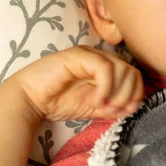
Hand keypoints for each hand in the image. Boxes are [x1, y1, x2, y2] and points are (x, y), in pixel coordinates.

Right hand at [8, 46, 143, 121]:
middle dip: (127, 95)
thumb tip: (133, 108)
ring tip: (102, 106)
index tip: (126, 111)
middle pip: (130, 71)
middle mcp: (99, 57)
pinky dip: (105, 87)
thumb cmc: (58, 101)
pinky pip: (104, 68)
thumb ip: (112, 107)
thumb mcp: (92, 107)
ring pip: (120, 68)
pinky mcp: (79, 55)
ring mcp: (89, 54)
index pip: (133, 75)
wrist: (30, 100)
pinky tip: (96, 100)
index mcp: (105, 67)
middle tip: (113, 110)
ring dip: (116, 92)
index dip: (136, 94)